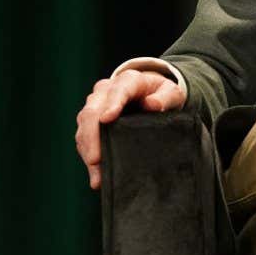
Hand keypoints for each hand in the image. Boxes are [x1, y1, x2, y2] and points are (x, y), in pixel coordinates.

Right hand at [74, 69, 185, 189]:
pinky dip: (88, 155)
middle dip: (92, 136)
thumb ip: (166, 97)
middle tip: (95, 160)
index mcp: (128, 80)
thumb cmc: (161, 93)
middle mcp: (105, 90)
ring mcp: (94, 105)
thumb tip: (153, 105)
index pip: (118, 91)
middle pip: (92, 111)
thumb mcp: (172, 93)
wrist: (148, 92)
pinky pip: (83, 138)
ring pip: (84, 127)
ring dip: (87, 151)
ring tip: (96, 174)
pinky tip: (95, 173)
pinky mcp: (89, 121)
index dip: (112, 104)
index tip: (107, 119)